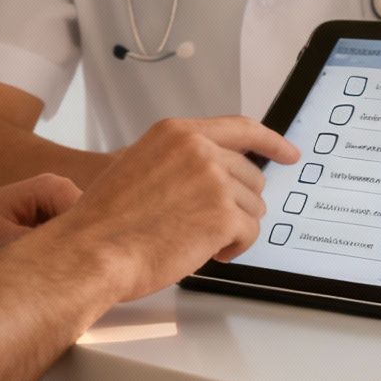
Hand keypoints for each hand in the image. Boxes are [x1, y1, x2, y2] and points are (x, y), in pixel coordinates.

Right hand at [58, 117, 299, 300]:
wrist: (92, 251)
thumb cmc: (106, 220)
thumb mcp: (138, 166)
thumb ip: (179, 160)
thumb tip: (214, 171)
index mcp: (177, 133)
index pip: (240, 128)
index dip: (271, 142)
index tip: (288, 152)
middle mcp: (199, 150)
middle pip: (250, 175)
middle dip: (238, 203)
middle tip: (209, 224)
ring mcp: (214, 180)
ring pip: (253, 207)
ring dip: (233, 228)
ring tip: (197, 240)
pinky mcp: (223, 214)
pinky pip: (250, 233)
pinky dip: (234, 248)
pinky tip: (207, 253)